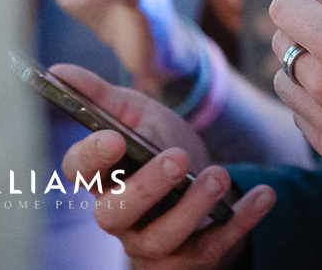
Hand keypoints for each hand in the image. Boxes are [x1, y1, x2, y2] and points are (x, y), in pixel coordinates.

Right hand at [54, 64, 270, 269]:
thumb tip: (58, 70)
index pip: (80, 172)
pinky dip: (240, 222)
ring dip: (192, 208)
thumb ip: (102, 96)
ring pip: (163, 238)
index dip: (92, 158)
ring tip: (219, 176)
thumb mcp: (135, 116)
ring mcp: (155, 244)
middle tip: (177, 158)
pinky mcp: (193, 259)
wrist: (200, 188)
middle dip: (146, 187)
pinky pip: (214, 247)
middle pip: (116, 212)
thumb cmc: (158, 147)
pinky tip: (263, 195)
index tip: (113, 138)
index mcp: (103, 177)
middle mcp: (121, 217)